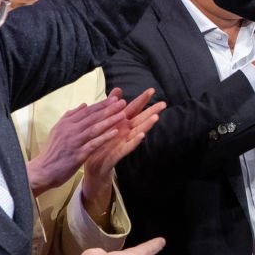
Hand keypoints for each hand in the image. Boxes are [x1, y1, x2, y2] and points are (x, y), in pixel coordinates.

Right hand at [26, 93, 126, 196]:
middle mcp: (70, 130)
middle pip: (92, 117)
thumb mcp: (58, 130)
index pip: (87, 111)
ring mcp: (74, 142)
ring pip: (94, 128)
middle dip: (108, 109)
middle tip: (122, 102)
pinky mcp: (78, 154)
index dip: (101, 104)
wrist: (43, 170)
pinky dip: (105, 137)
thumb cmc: (52, 151)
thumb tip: (83, 105)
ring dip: (109, 120)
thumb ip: (70, 117)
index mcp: (66, 123)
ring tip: (123, 114)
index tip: (114, 99)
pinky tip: (116, 133)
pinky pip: (94, 144)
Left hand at [79, 88, 165, 225]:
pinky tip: (141, 136)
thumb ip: (112, 106)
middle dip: (151, 111)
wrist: (91, 164)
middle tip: (164, 104)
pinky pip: (127, 147)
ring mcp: (123, 143)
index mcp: (121, 123)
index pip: (134, 109)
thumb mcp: (105, 122)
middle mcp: (125, 132)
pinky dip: (135, 141)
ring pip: (137, 132)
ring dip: (147, 125)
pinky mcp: (118, 154)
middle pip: (140, 119)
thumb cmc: (100, 142)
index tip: (152, 90)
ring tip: (156, 118)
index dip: (142, 100)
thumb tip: (118, 90)